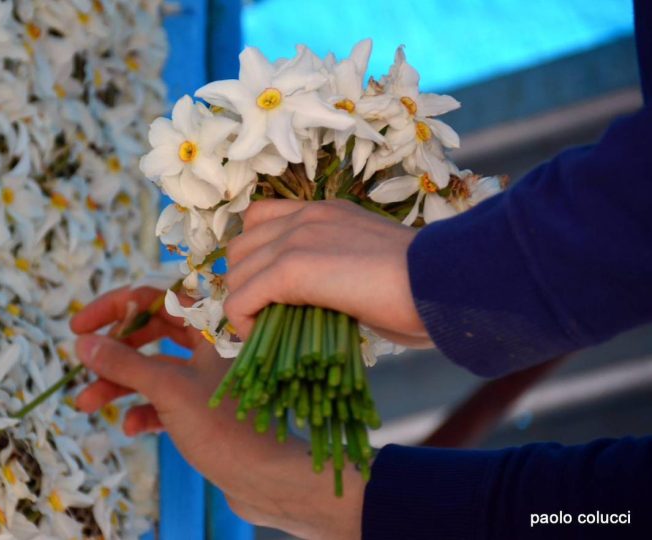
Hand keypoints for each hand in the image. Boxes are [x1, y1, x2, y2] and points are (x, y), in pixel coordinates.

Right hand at [71, 286, 364, 538]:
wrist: (264, 481)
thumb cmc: (224, 427)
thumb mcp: (168, 388)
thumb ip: (124, 363)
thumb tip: (83, 342)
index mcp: (211, 326)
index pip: (155, 297)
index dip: (114, 307)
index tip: (78, 326)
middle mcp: (210, 345)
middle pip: (149, 332)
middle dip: (112, 351)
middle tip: (82, 362)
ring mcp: (206, 377)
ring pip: (152, 368)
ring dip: (117, 384)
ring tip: (87, 404)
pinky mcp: (203, 408)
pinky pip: (163, 398)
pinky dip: (142, 409)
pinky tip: (131, 428)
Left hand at [225, 199, 431, 347]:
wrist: (443, 283)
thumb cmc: (423, 288)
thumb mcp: (370, 265)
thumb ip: (335, 270)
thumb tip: (313, 303)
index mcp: (324, 211)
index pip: (259, 219)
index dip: (255, 257)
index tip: (268, 291)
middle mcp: (305, 216)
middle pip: (240, 248)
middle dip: (245, 285)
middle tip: (265, 317)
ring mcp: (296, 239)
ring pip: (235, 274)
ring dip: (244, 306)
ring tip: (267, 331)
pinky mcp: (292, 268)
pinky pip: (241, 299)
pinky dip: (244, 323)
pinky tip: (264, 339)